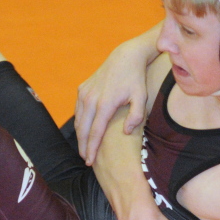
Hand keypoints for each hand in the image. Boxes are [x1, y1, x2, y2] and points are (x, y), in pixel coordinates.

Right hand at [75, 49, 148, 164]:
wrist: (125, 57)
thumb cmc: (136, 80)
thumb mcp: (141, 97)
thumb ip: (136, 117)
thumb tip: (125, 132)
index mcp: (105, 103)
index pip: (95, 132)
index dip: (91, 149)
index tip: (89, 161)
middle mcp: (91, 99)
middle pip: (82, 129)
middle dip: (83, 146)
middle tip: (86, 160)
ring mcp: (84, 93)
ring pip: (78, 120)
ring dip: (80, 136)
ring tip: (84, 148)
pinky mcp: (82, 89)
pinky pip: (78, 110)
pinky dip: (80, 123)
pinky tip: (84, 131)